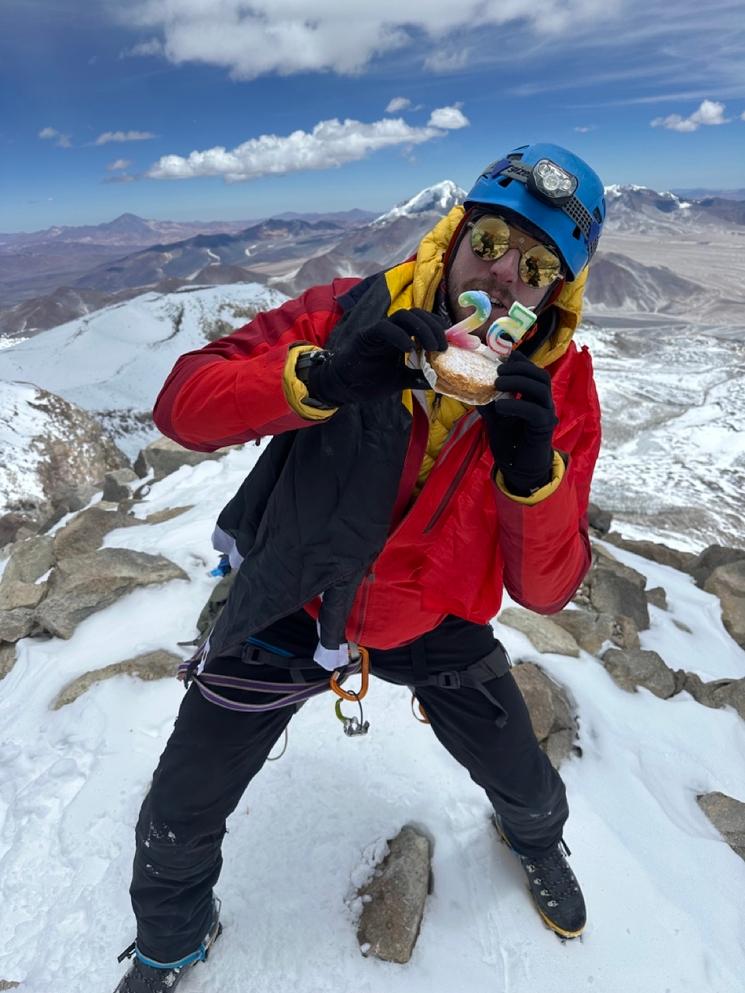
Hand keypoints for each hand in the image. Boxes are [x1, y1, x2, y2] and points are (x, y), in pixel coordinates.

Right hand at [308, 308, 447, 405]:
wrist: (344, 387)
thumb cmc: (369, 381)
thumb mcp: (400, 380)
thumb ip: (417, 377)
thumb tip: (437, 381)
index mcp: (400, 336)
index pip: (423, 321)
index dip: (438, 327)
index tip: (450, 342)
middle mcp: (391, 329)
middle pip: (417, 314)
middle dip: (434, 327)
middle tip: (443, 347)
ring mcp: (378, 330)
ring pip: (403, 316)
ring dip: (422, 328)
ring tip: (431, 347)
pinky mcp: (366, 336)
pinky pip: (384, 328)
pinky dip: (399, 335)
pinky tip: (409, 348)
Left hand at [479, 351, 556, 495]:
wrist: (519, 467)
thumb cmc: (509, 441)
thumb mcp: (494, 417)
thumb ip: (488, 402)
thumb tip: (473, 386)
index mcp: (533, 396)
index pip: (532, 371)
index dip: (520, 360)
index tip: (503, 355)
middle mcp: (543, 402)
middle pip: (540, 375)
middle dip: (519, 368)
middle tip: (498, 370)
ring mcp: (546, 413)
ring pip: (541, 388)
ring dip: (518, 381)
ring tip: (498, 383)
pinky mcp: (544, 427)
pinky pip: (535, 411)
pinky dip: (516, 405)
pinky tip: (500, 406)